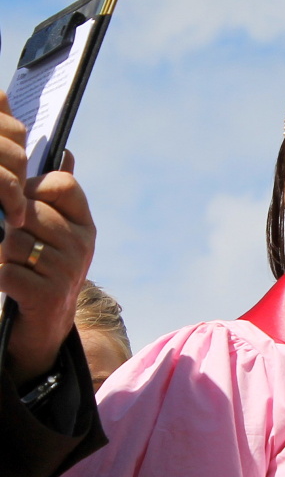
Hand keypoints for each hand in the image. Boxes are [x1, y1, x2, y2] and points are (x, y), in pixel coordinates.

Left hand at [0, 91, 95, 387]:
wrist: (46, 326)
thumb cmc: (43, 266)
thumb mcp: (56, 228)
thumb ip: (57, 192)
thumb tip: (66, 150)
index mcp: (85, 223)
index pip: (61, 185)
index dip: (33, 187)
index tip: (22, 203)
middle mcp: (83, 245)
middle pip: (30, 211)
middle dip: (7, 221)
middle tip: (4, 235)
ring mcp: (68, 271)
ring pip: (13, 240)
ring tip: (3, 258)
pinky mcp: (48, 296)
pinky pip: (5, 270)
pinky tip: (2, 280)